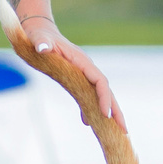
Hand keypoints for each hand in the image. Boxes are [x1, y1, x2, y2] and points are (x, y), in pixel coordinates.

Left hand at [17, 12, 125, 131]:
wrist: (40, 32)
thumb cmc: (39, 35)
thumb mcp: (38, 38)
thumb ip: (41, 43)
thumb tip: (42, 48)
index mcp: (81, 61)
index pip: (99, 81)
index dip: (104, 97)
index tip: (106, 115)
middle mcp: (86, 68)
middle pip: (106, 90)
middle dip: (116, 110)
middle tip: (124, 130)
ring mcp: (83, 74)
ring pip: (100, 94)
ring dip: (108, 112)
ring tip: (115, 131)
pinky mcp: (77, 79)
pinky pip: (88, 95)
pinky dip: (90, 108)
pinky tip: (87, 122)